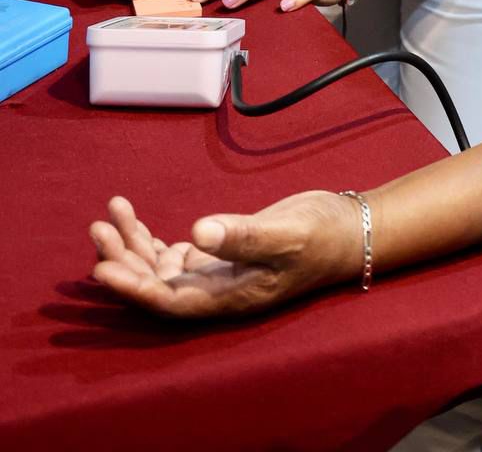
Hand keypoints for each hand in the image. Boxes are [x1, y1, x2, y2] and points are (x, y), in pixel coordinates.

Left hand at [89, 192, 365, 317]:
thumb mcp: (286, 233)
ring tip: (108, 215)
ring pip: (157, 268)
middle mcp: (214, 291)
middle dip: (123, 261)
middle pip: (155, 286)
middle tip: (98, 229)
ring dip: (130, 246)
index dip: (133, 290)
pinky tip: (131, 218)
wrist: (347, 229)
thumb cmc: (322, 234)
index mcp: (229, 297)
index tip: (101, 269)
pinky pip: (170, 252)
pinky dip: (147, 237)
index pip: (169, 302)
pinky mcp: (217, 252)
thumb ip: (244, 236)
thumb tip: (198, 233)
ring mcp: (214, 273)